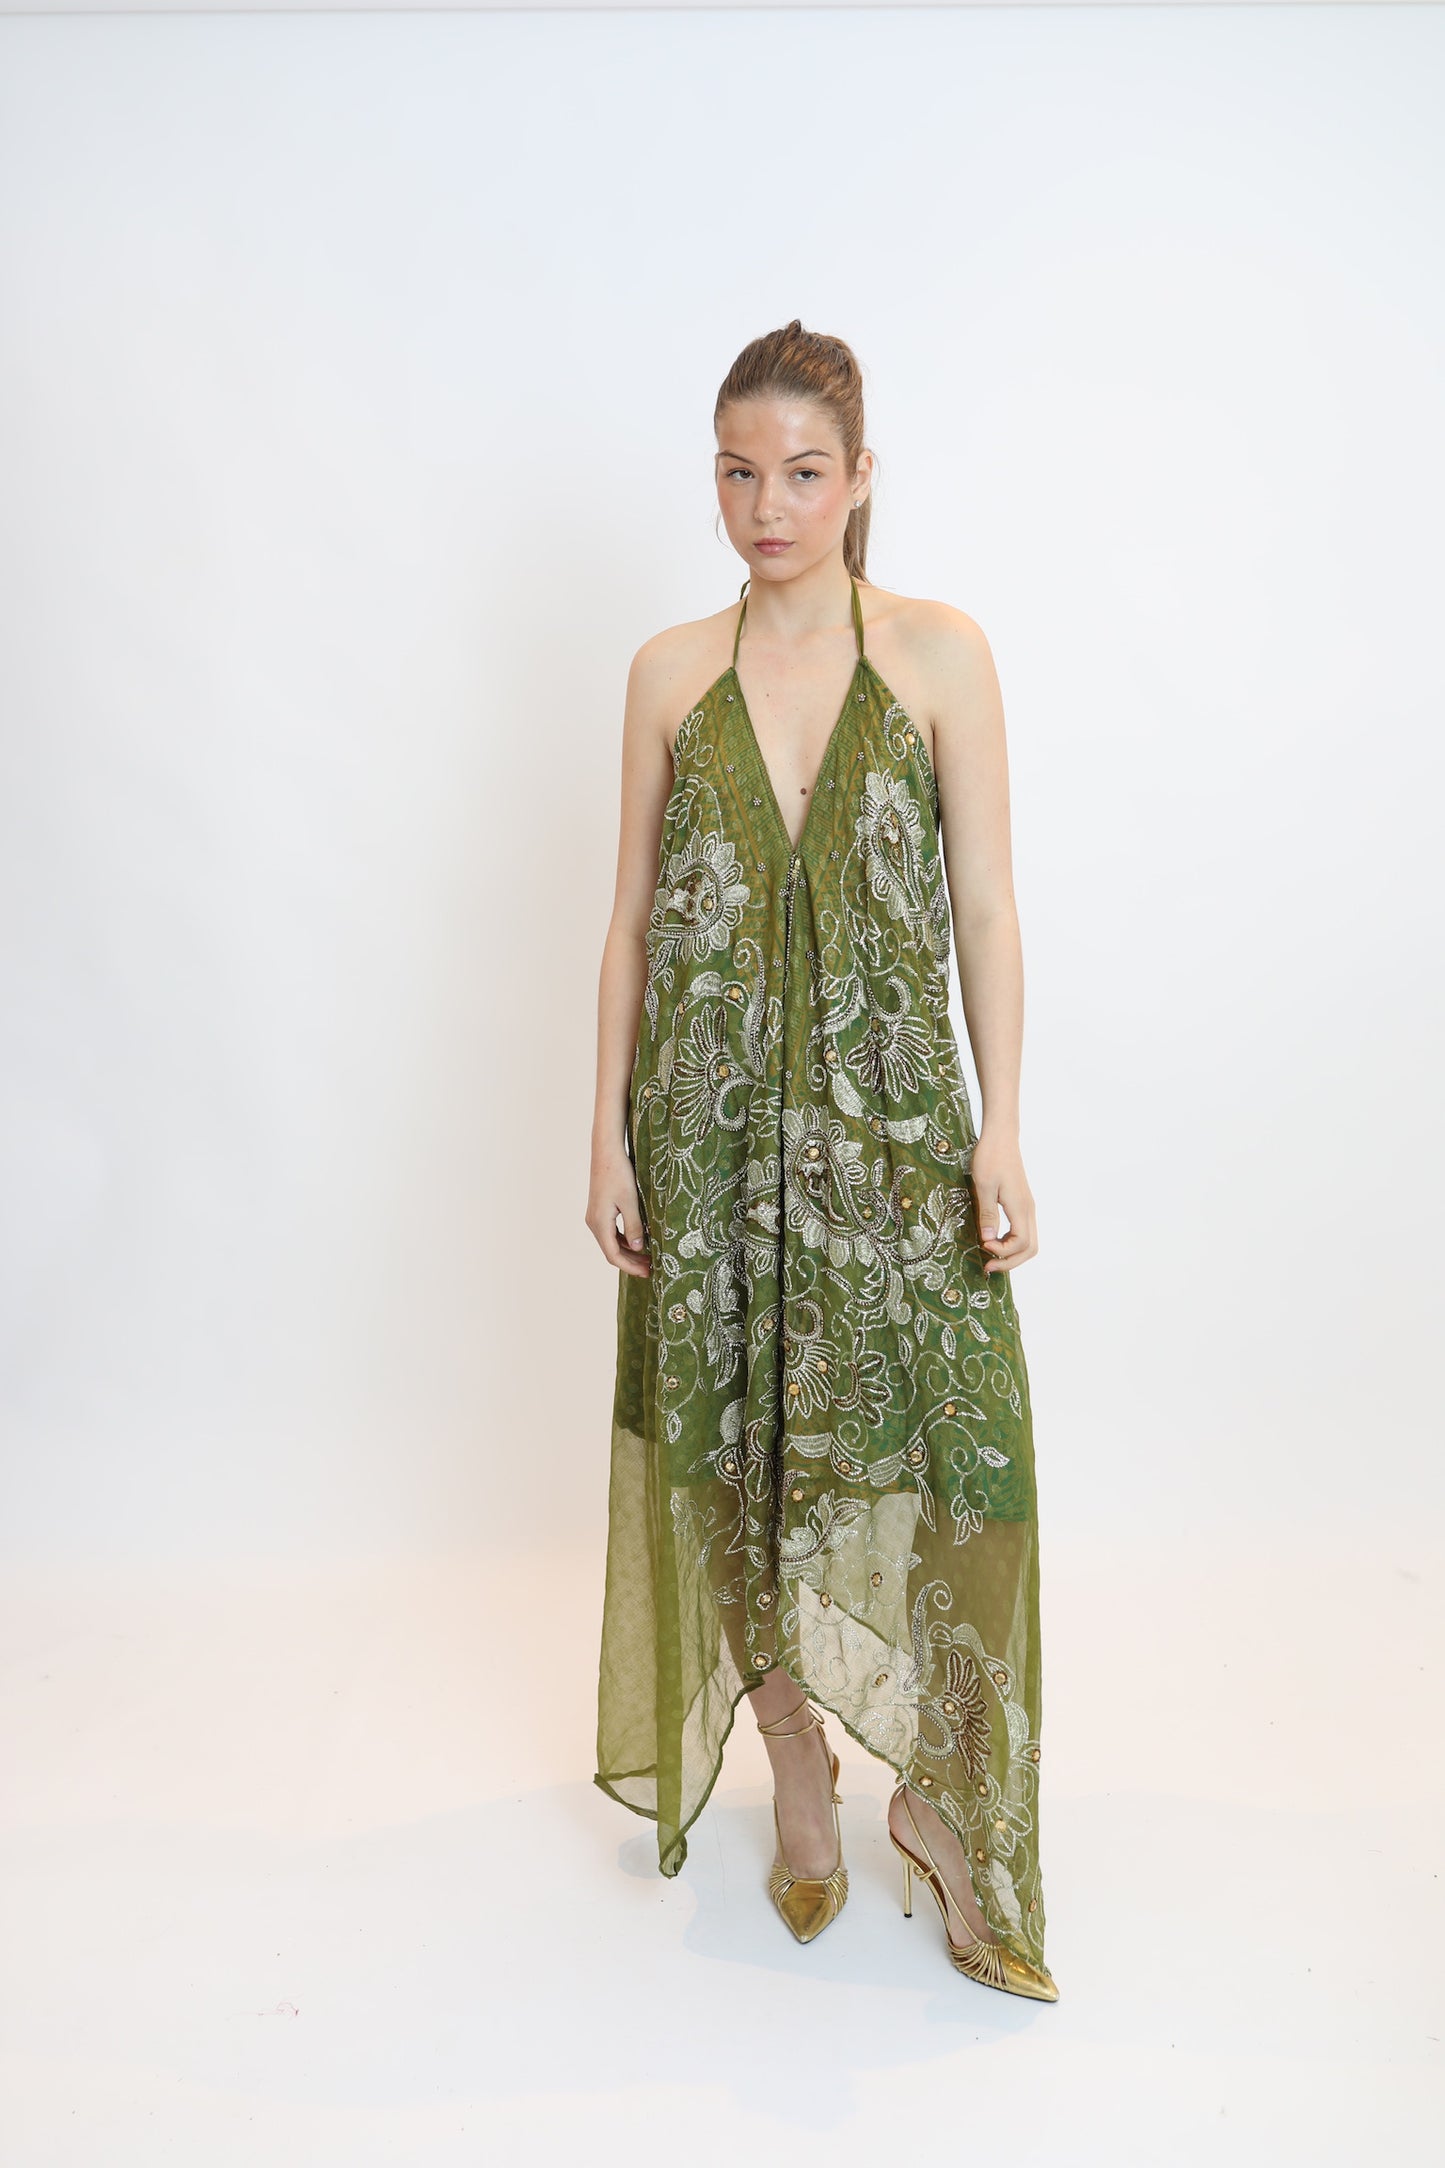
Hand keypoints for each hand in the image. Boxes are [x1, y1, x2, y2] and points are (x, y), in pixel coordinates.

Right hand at [587, 1145, 651, 1277]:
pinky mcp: (599, 1210)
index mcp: (599, 1223)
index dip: (630, 1266)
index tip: (648, 1272)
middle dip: (630, 1262)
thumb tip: (638, 1248)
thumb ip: (634, 1226)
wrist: (606, 1152)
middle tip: (651, 1268)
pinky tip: (638, 1241)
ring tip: (647, 1257)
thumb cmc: (619, 1174)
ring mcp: (595, 1217)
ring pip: (611, 1243)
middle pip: (611, 1251)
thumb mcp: (630, 1201)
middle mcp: (594, 1223)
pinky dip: (624, 1240)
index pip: (613, 1255)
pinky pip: (611, 1232)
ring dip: (628, 1251)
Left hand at [970, 1133, 1037, 1274]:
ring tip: (990, 1256)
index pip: (1021, 1243)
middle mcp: (1028, 1210)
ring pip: (1030, 1241)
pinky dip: (1012, 1242)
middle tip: (988, 1266)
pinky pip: (1024, 1230)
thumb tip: (988, 1240)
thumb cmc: (990, 1157)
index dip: (1003, 1252)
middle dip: (1011, 1262)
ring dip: (1012, 1253)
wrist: (1001, 1138)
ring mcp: (1027, 1207)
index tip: (982, 1246)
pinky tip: (994, 1240)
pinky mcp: (1022, 1203)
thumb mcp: (983, 1186)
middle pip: (1031, 1248)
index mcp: (1020, 1207)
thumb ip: (987, 1214)